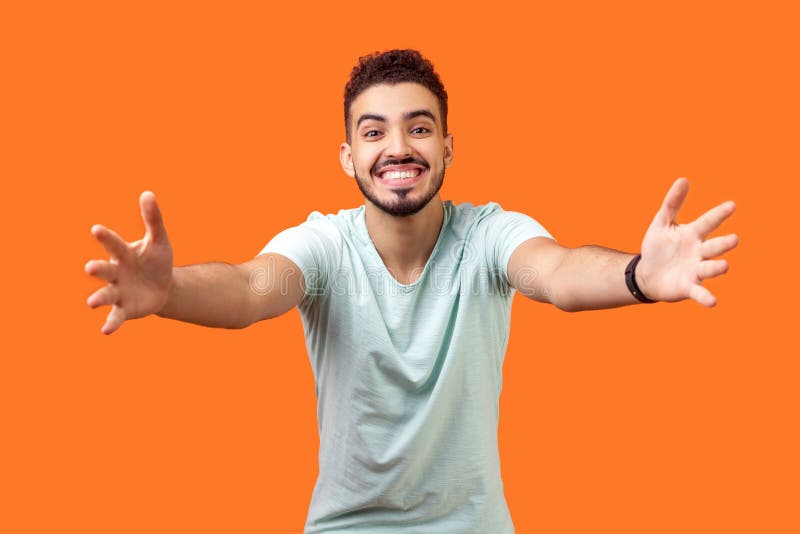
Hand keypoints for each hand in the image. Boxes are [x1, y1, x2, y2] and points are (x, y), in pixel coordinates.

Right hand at [86, 191, 173, 333]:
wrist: (164, 287)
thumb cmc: (156, 261)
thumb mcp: (159, 241)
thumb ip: (153, 220)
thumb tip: (147, 193)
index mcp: (123, 254)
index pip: (114, 244)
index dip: (106, 237)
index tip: (96, 229)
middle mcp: (116, 273)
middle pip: (104, 270)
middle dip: (97, 269)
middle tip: (89, 267)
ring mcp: (118, 291)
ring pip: (105, 294)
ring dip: (98, 298)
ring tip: (91, 302)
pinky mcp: (124, 309)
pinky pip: (115, 316)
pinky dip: (111, 323)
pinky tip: (105, 331)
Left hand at [637, 178, 737, 306]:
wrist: (646, 274)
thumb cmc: (657, 247)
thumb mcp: (661, 223)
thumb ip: (672, 203)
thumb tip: (684, 179)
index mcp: (693, 235)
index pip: (708, 222)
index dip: (718, 214)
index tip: (731, 205)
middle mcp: (699, 252)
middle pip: (713, 246)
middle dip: (723, 244)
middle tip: (733, 239)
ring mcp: (696, 270)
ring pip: (709, 269)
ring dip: (717, 268)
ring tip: (725, 266)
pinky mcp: (689, 287)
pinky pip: (699, 293)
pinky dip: (706, 297)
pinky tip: (712, 302)